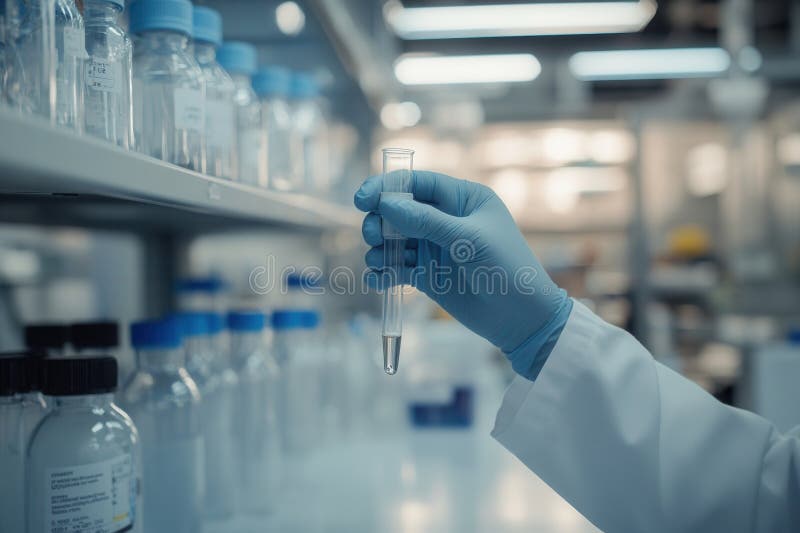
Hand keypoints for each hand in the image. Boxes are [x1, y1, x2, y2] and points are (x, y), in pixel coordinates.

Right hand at [354, 170, 572, 376]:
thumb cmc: (506, 269)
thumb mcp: (468, 241)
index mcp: (462, 199)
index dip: (387, 187)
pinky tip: (378, 281)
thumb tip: (387, 203)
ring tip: (379, 262)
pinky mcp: (426, 274)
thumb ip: (426, 221)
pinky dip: (383, 273)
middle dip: (380, 221)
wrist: (521, 319)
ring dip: (379, 248)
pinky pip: (395, 268)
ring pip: (392, 239)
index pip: (417, 182)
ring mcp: (434, 247)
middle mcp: (445, 219)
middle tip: (374, 236)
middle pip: (398, 210)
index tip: (362, 199)